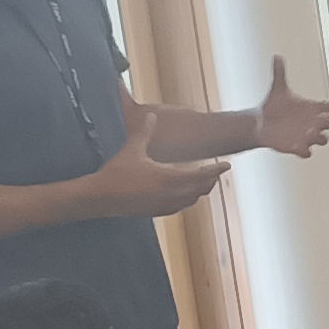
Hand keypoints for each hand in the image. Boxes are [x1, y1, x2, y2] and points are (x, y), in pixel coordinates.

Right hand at [82, 127, 228, 221]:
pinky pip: (181, 207)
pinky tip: (184, 195)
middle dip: (210, 180)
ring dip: (200, 190)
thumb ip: (144, 133)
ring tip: (204, 182)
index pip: (203, 174)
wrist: (101, 198)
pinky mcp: (157, 213)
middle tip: (216, 171)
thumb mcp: (132, 150)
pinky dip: (188, 199)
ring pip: (192, 199)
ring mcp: (166, 206)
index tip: (227, 165)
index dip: (217, 169)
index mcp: (170, 178)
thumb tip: (151, 116)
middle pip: (201, 189)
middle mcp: (173, 194)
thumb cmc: (117, 173)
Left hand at [248, 57, 328, 157]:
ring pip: (322, 140)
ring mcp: (306, 135)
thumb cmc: (274, 107)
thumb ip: (279, 73)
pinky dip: (304, 150)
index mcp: (311, 108)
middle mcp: (312, 122)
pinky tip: (297, 146)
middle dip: (328, 122)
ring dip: (318, 137)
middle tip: (320, 119)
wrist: (261, 124)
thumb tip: (277, 56)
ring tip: (308, 133)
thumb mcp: (278, 89)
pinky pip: (307, 152)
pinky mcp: (297, 147)